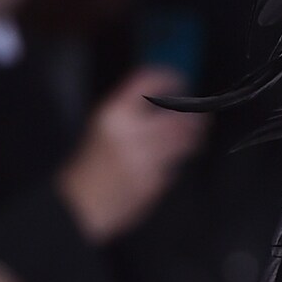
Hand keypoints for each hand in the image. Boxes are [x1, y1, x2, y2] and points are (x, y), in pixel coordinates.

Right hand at [56, 66, 204, 242]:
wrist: (81, 204)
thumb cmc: (91, 165)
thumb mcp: (102, 127)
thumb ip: (130, 111)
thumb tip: (163, 96)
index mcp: (112, 115)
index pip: (146, 82)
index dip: (168, 77)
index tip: (180, 79)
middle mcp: (130, 134)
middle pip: (176, 113)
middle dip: (193, 112)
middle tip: (200, 111)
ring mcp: (144, 160)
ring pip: (184, 140)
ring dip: (194, 135)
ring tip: (196, 132)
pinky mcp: (154, 182)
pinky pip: (176, 165)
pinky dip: (178, 160)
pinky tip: (173, 158)